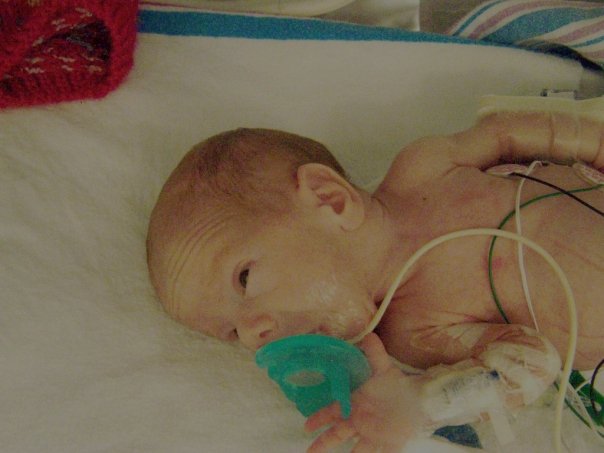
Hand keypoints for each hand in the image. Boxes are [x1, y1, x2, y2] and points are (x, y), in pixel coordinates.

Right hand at [304, 333, 428, 452]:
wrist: (419, 399)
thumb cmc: (396, 385)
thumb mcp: (384, 369)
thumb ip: (375, 353)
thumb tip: (368, 334)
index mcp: (355, 404)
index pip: (333, 412)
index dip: (319, 419)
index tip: (307, 426)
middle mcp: (359, 421)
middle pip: (337, 434)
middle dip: (323, 444)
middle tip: (309, 452)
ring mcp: (372, 434)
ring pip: (355, 449)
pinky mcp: (388, 444)